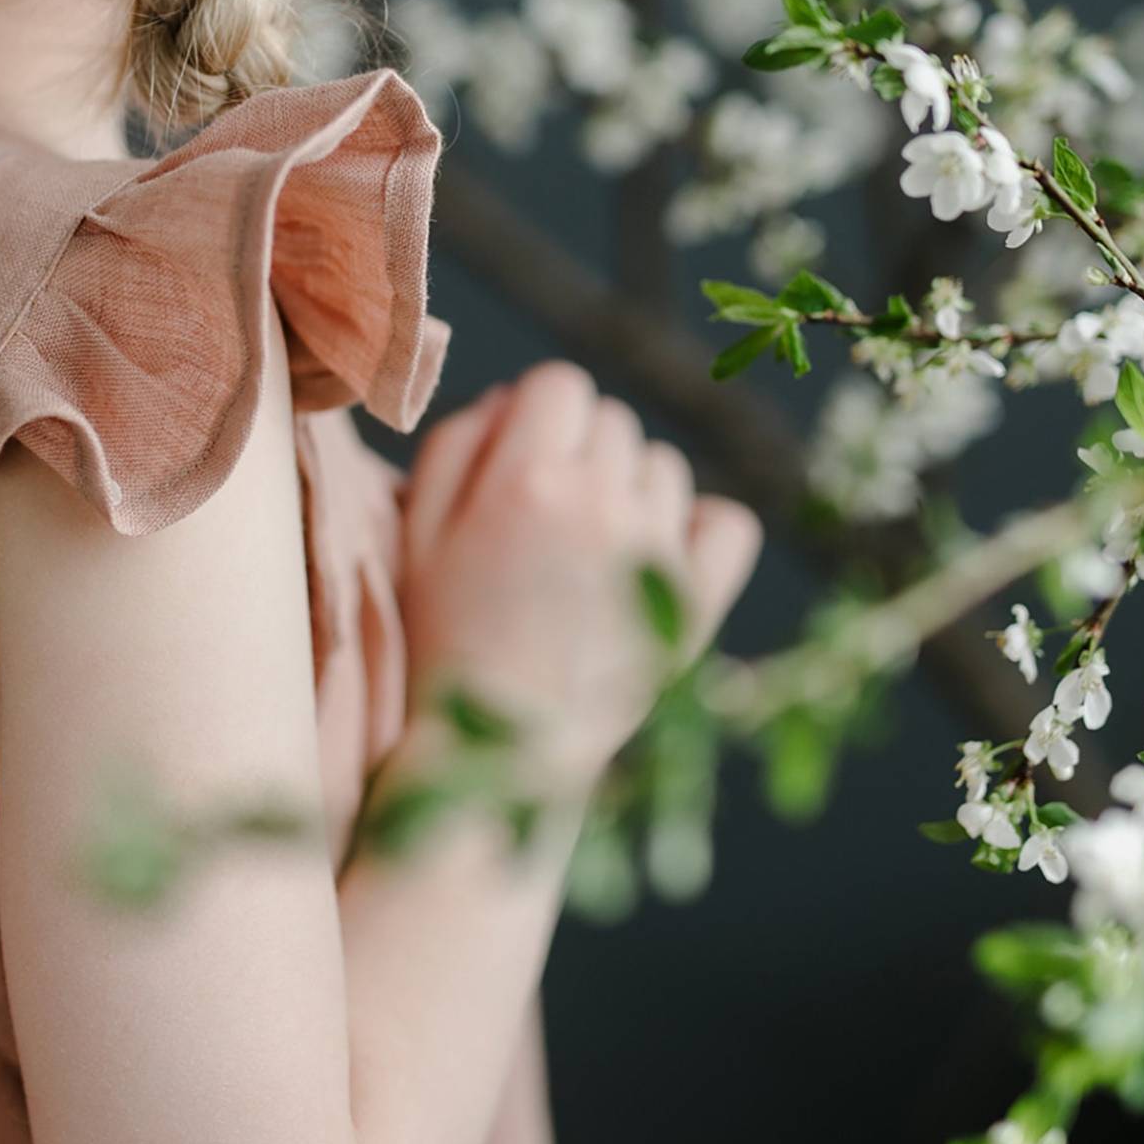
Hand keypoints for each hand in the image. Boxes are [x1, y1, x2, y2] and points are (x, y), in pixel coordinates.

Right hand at [397, 362, 763, 794]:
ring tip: (589, 554)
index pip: (557, 383)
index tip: (520, 464)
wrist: (496, 759)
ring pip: (663, 466)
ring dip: (630, 490)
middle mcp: (601, 503)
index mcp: (526, 481)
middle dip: (579, 452)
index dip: (536, 417)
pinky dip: (699, 529)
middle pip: (612, 420)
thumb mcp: (416, 535)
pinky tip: (655, 560)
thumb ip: (454, 446)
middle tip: (546, 519)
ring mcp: (657, 552)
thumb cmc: (443, 642)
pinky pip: (727, 521)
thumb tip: (508, 399)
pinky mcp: (699, 601)